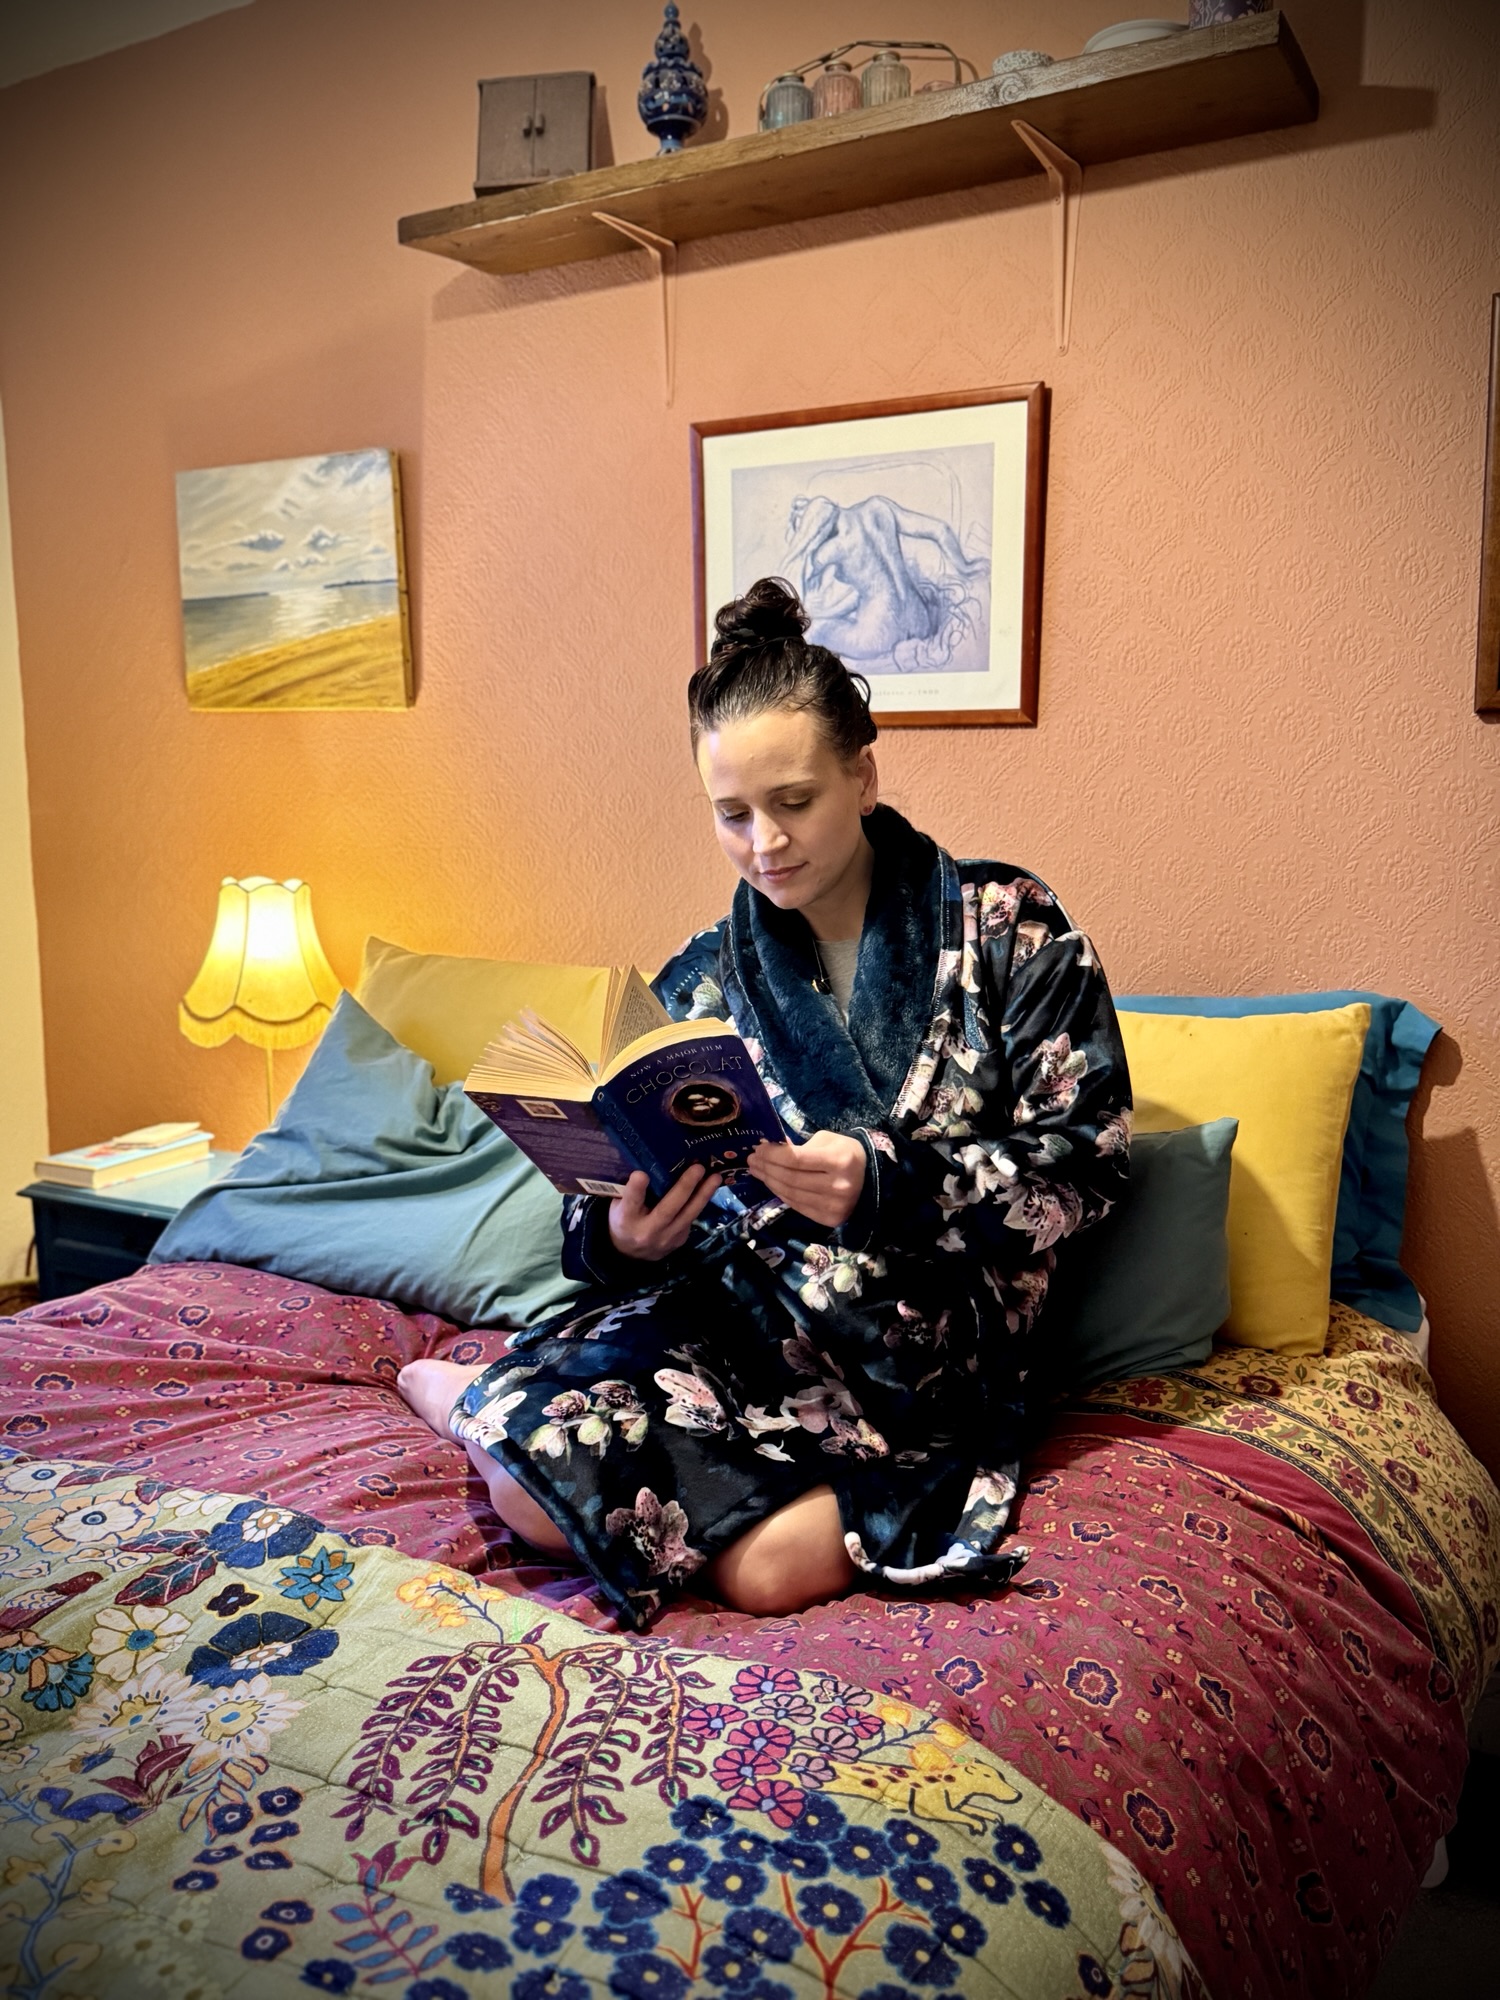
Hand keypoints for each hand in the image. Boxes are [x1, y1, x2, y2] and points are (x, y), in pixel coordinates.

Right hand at [608, 1163, 721, 1261]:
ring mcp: (665, 1239)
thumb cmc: (624, 1219)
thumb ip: (629, 1189)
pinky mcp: (679, 1240)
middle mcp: (646, 1231)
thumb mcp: (618, 1204)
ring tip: (715, 1177)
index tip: (641, 1174)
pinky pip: (692, 1218)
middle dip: (684, 1187)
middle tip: (698, 1168)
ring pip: (687, 1215)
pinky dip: (701, 1201)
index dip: (636, 1189)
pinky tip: (710, 1186)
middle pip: (667, 1209)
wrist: (631, 1254)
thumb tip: (647, 1162)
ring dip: (703, 1195)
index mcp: (625, 1219)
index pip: (630, 1203)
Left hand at [748, 1131, 865, 1228]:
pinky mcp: (830, 1219)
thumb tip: (770, 1151)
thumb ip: (800, 1146)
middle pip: (790, 1178)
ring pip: (791, 1194)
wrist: (870, 1180)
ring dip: (769, 1181)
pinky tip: (772, 1183)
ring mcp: (834, 1206)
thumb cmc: (846, 1154)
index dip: (773, 1154)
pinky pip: (797, 1206)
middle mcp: (838, 1186)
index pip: (796, 1159)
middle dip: (767, 1167)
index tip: (759, 1148)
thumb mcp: (827, 1141)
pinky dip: (781, 1194)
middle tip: (752, 1159)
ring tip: (757, 1171)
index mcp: (839, 1161)